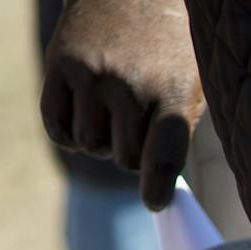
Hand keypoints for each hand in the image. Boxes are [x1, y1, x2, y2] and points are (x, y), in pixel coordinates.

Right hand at [42, 0, 204, 208]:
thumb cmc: (173, 47)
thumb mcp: (193, 84)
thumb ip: (177, 132)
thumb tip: (157, 192)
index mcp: (172, 92)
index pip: (161, 159)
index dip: (156, 189)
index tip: (154, 202)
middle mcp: (129, 84)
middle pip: (125, 160)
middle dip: (132, 154)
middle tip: (138, 127)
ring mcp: (90, 74)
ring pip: (90, 147)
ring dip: (101, 142)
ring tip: (114, 113)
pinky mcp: (59, 64)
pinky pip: (57, 127)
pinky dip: (69, 135)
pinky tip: (84, 117)